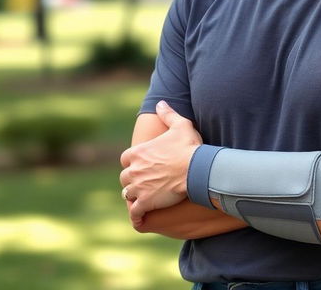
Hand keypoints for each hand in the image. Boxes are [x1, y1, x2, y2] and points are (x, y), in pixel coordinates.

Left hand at [120, 101, 201, 224]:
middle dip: (132, 180)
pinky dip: (137, 216)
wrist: (196, 169)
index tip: (142, 165)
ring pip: (127, 194)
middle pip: (124, 178)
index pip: (125, 159)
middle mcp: (134, 170)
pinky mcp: (145, 202)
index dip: (133, 162)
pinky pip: (134, 213)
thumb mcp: (180, 125)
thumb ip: (168, 114)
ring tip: (144, 198)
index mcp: (138, 152)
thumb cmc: (189, 147)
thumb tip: (160, 103)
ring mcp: (138, 187)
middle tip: (143, 182)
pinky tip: (141, 217)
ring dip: (134, 196)